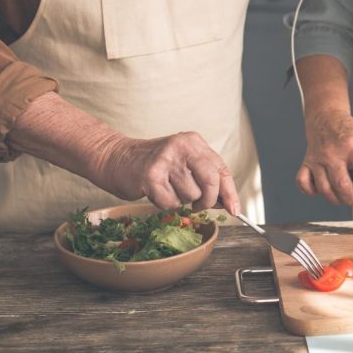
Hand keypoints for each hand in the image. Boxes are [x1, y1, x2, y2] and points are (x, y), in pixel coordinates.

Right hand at [95, 131, 240, 214]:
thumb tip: (227, 203)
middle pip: (211, 182)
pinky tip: (155, 191)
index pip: (221, 170)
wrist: (116, 158)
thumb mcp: (184, 164)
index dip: (230, 193)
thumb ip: (204, 178)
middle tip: (198, 206)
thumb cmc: (155, 166)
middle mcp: (182, 147)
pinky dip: (165, 204)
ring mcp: (166, 160)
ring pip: (190, 196)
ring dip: (180, 200)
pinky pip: (171, 203)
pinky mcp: (150, 176)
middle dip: (208, 201)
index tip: (236, 210)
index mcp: (194, 142)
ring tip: (167, 188)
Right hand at [297, 110, 352, 205]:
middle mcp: (334, 153)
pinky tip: (322, 188)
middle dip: (352, 198)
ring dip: (336, 198)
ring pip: (324, 189)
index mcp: (352, 147)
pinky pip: (304, 183)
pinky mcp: (307, 163)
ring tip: (343, 195)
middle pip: (342, 184)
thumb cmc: (347, 132)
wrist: (326, 118)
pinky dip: (312, 191)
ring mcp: (318, 159)